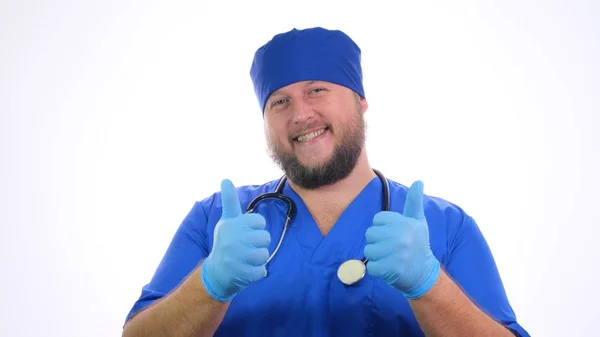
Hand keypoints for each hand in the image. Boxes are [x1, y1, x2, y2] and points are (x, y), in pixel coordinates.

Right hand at [201, 179, 271, 301]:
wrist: (216, 273)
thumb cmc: (226, 242)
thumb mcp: (227, 221)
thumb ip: (229, 201)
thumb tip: (225, 179)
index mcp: (231, 224)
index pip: (261, 221)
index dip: (256, 228)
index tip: (245, 233)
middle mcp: (232, 239)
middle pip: (265, 238)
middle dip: (259, 245)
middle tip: (246, 248)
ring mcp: (236, 257)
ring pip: (265, 255)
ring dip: (259, 259)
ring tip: (246, 259)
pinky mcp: (241, 274)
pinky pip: (262, 271)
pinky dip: (258, 273)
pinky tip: (247, 270)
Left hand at [363, 180, 439, 298]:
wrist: (424, 273)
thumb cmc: (418, 244)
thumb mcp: (418, 221)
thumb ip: (414, 201)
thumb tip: (418, 181)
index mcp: (405, 223)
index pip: (377, 219)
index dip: (383, 228)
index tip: (395, 235)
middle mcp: (401, 237)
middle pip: (370, 234)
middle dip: (378, 242)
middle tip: (392, 248)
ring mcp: (396, 254)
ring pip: (368, 250)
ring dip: (376, 256)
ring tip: (390, 258)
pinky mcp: (390, 269)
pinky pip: (370, 266)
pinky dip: (377, 270)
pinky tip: (389, 268)